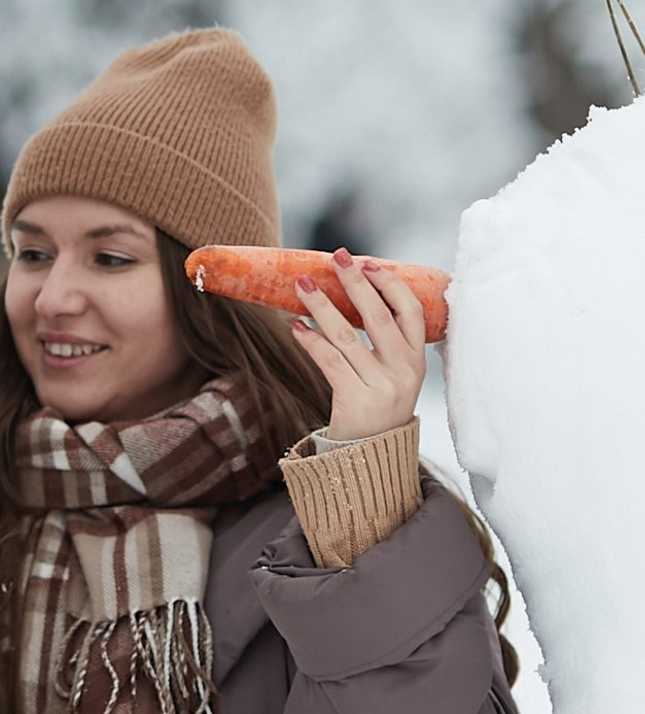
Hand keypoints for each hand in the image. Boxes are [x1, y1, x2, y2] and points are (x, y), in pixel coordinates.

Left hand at [291, 248, 425, 440]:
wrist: (372, 457)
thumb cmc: (378, 405)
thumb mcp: (396, 374)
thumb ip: (387, 342)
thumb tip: (358, 292)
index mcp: (417, 360)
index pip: (411, 311)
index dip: (390, 284)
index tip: (368, 263)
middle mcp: (403, 371)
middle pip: (378, 316)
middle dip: (355, 282)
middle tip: (335, 256)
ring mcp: (380, 386)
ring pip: (346, 336)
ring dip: (321, 306)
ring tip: (302, 286)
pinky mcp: (355, 400)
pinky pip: (328, 361)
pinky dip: (310, 341)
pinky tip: (296, 327)